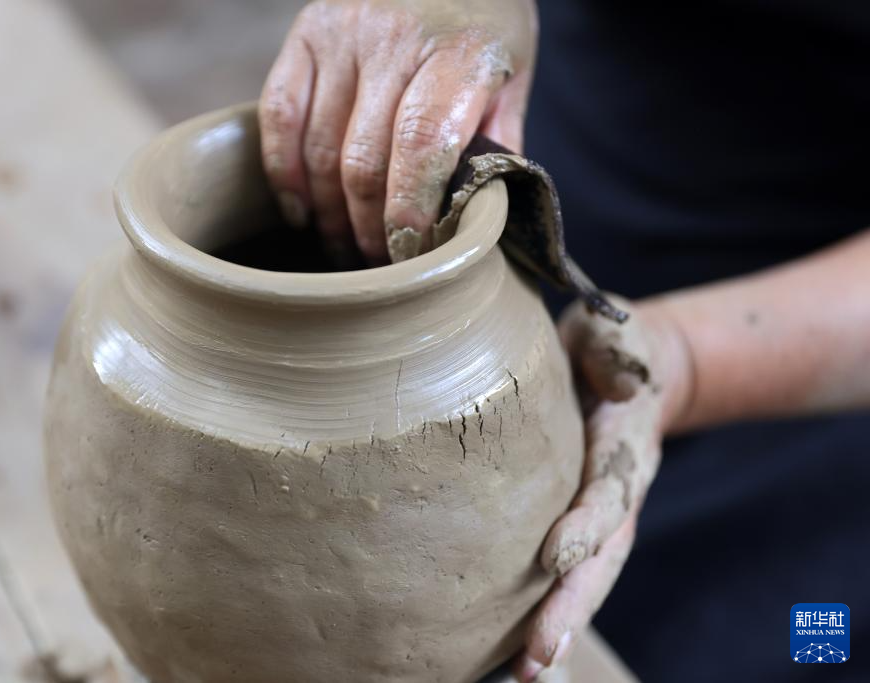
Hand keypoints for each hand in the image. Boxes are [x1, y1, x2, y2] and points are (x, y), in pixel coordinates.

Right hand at [259, 0, 537, 264]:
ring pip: (321, 150)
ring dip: (329, 214)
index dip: (409, 210)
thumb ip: (496, 141)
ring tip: (346, 248)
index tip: (411, 253)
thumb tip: (478, 217)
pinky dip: (284, 172)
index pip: (422, 144)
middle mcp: (394, 38)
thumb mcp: (514, 73)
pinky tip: (299, 210)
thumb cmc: (485, 18)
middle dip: (370, 229)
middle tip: (381, 263)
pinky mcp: (305, 33)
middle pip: (364, 161)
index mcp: (460, 51)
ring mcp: (343, 34)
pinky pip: (280, 115)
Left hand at [516, 298, 694, 680]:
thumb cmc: (613, 348)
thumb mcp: (619, 332)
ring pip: (583, 579)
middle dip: (571, 608)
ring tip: (527, 674)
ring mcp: (595, 515)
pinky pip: (558, 571)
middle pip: (600, 560)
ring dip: (556, 627)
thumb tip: (624, 381)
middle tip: (539, 658)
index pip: (607, 493)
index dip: (585, 525)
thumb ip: (619, 350)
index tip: (555, 557)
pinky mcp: (569, 520)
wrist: (629, 369)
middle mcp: (615, 494)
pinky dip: (539, 611)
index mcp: (626, 449)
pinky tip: (507, 653)